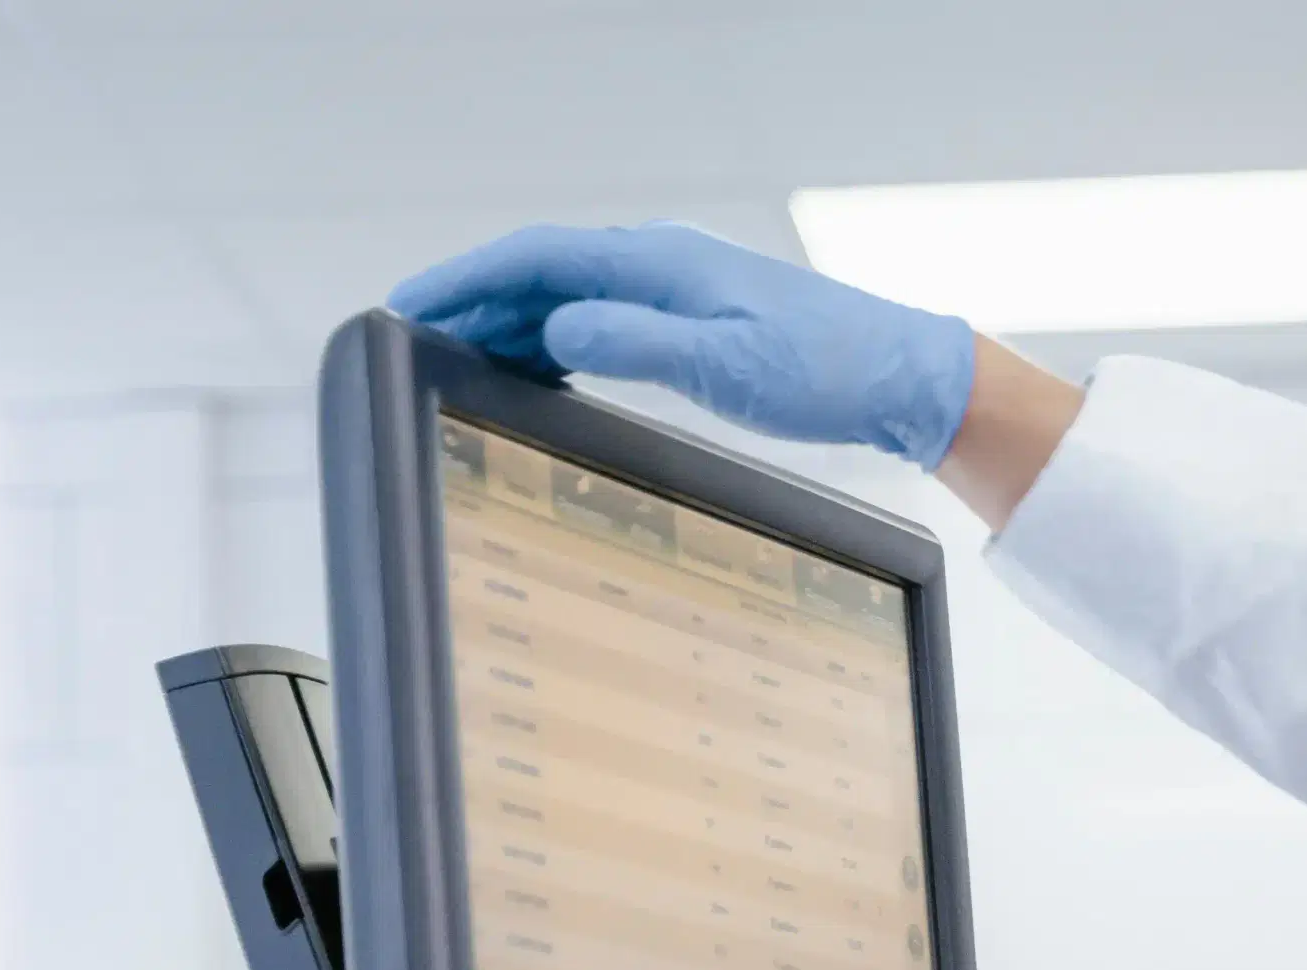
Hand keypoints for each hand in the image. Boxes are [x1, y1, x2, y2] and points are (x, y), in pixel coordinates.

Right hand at [388, 224, 980, 468]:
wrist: (897, 375)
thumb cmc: (822, 370)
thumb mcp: (721, 367)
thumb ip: (632, 343)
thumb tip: (552, 331)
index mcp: (657, 262)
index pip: (535, 258)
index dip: (465, 280)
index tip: (409, 304)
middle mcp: (661, 261)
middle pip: (541, 270)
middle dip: (473, 298)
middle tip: (415, 335)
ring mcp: (677, 286)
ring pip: (568, 292)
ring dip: (510, 319)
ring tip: (458, 352)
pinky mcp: (695, 316)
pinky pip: (601, 314)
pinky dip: (555, 335)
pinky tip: (540, 365)